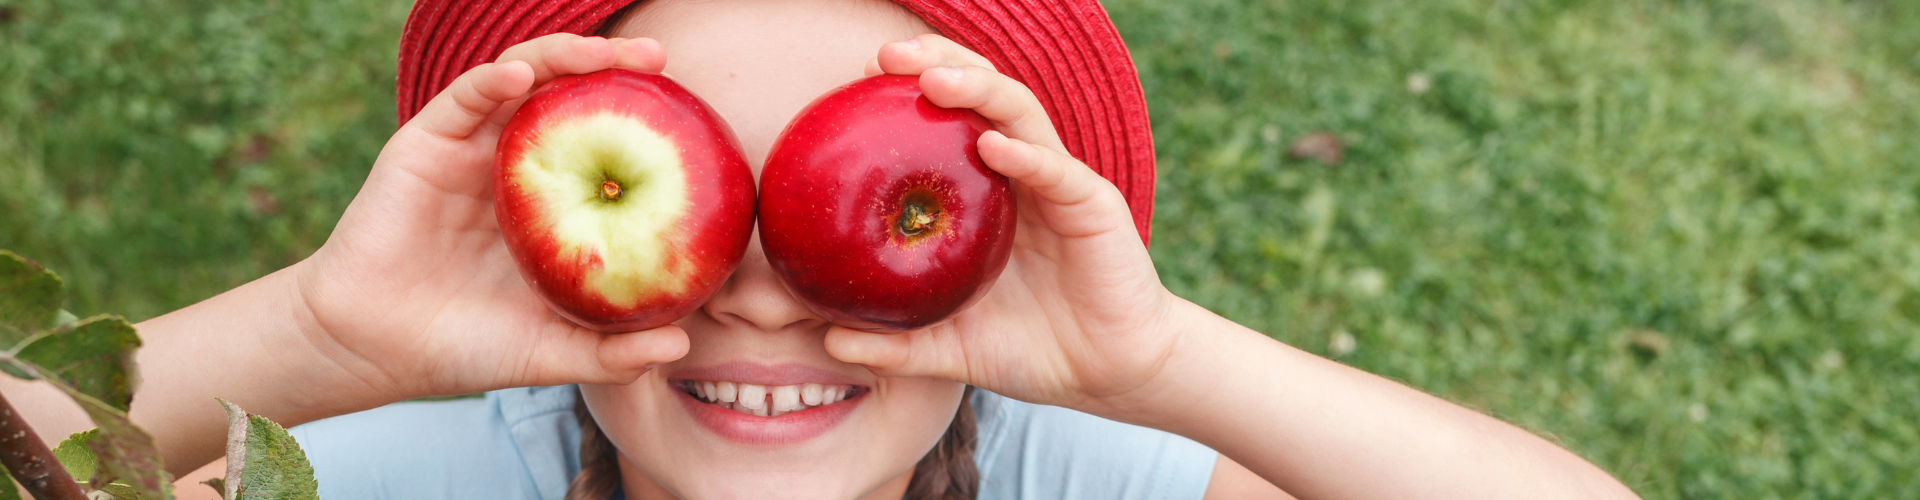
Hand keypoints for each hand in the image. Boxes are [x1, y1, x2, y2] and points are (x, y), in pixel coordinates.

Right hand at [294, 34, 688, 401]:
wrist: (373, 349)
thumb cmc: (464, 348)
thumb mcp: (551, 352)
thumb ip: (612, 352)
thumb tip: (683, 345)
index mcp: (549, 204)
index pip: (603, 145)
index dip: (644, 124)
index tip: (696, 118)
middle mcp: (514, 167)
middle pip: (569, 98)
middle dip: (614, 66)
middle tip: (659, 58)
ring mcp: (471, 151)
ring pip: (522, 80)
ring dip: (564, 55)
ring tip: (605, 53)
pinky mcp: (425, 144)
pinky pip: (464, 97)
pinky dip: (495, 77)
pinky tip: (523, 73)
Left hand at [828, 35, 1184, 413]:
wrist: (1109, 375)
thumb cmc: (1034, 350)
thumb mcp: (953, 347)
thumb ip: (898, 343)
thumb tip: (829, 341)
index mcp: (989, 193)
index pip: (951, 119)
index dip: (910, 90)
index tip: (858, 79)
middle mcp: (1023, 173)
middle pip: (983, 96)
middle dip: (938, 62)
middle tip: (885, 57)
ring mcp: (1060, 185)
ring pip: (1020, 114)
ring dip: (977, 88)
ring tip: (932, 79)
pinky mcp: (1093, 207)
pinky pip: (1057, 171)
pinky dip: (1024, 154)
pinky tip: (992, 145)